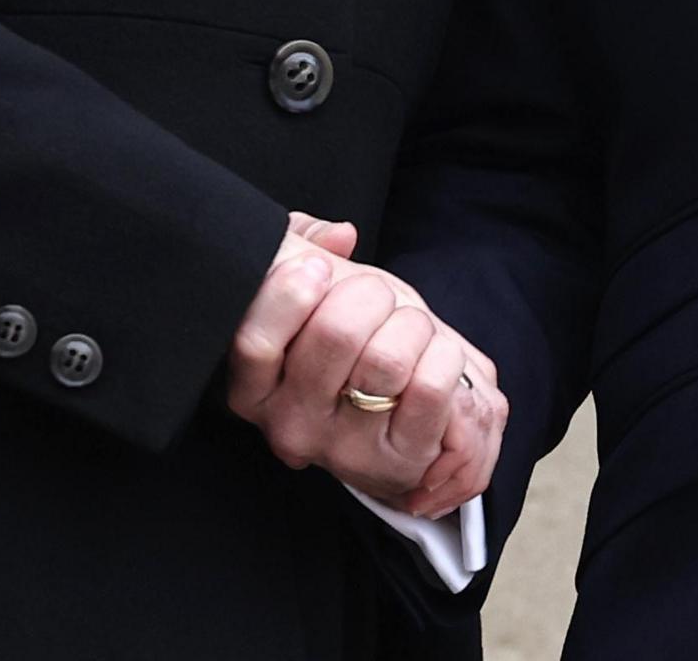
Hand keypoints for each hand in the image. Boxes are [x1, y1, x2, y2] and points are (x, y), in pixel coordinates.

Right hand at [223, 215, 509, 518]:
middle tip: (377, 299)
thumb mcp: (318, 286)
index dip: (290, 292)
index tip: (319, 269)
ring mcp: (343, 450)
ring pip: (387, 359)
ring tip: (409, 330)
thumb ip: (307, 244)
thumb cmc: (352, 339)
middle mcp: (289, 425)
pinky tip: (436, 355)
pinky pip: (430, 387)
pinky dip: (444, 354)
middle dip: (370, 295)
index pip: (253, 343)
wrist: (397, 413)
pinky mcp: (399, 461)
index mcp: (253, 387)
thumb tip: (339, 236)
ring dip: (412, 324)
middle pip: (334, 336)